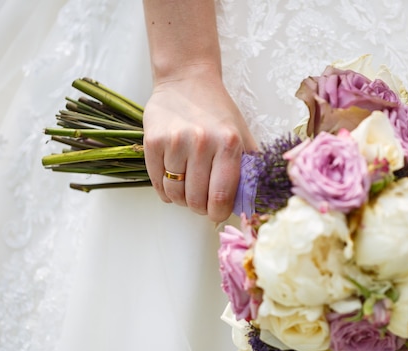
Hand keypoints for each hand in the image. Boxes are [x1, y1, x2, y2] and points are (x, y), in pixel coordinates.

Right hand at [143, 66, 256, 221]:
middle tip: (202, 202)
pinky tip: (173, 183)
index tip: (217, 213)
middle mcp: (202, 143)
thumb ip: (249, 167)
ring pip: (175, 194)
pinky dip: (165, 191)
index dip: (219, 213)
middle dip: (200, 208)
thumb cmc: (218, 111)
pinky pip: (158, 182)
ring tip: (188, 190)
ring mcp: (175, 142)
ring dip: (182, 200)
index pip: (221, 196)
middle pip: (197, 199)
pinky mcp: (153, 141)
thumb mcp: (241, 134)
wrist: (186, 80)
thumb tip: (254, 201)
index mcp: (229, 144)